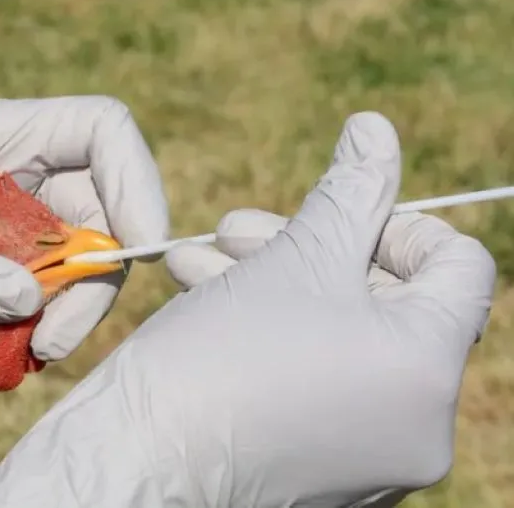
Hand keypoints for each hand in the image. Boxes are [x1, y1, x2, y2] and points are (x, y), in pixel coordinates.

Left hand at [0, 96, 167, 411]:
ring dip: (40, 330)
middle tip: (49, 344)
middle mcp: (7, 182)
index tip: (137, 250)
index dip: (135, 181)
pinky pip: (22, 318)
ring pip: (62, 280)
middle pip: (96, 219)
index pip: (100, 132)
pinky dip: (3, 352)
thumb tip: (32, 303)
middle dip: (86, 286)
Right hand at [0, 112, 496, 506]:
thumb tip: (377, 129)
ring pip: (343, 340)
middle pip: (389, 302)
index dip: (399, 222)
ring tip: (203, 259)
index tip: (336, 213)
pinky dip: (275, 338)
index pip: (460, 268)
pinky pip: (320, 383)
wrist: (138, 460)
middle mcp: (418, 425)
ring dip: (276, 285)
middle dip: (310, 248)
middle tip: (241, 228)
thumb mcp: (291, 257)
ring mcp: (374, 456)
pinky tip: (207, 299)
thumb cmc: (214, 359)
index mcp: (426, 369)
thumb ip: (351, 190)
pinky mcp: (328, 469)